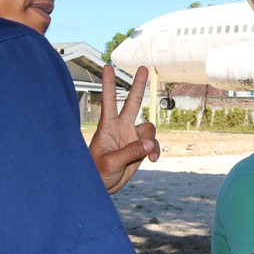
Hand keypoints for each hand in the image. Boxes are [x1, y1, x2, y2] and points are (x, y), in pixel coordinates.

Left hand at [89, 65, 160, 193]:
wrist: (102, 187)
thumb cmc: (98, 173)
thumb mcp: (111, 162)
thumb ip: (131, 152)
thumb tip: (150, 143)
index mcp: (108, 127)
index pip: (109, 101)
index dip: (109, 84)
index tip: (108, 66)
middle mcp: (121, 128)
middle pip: (132, 102)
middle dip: (138, 85)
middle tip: (143, 67)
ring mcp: (132, 137)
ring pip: (149, 128)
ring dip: (152, 140)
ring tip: (150, 155)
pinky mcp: (140, 148)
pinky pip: (153, 144)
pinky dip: (156, 150)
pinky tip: (153, 160)